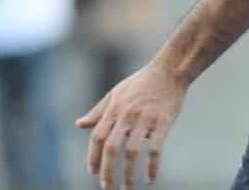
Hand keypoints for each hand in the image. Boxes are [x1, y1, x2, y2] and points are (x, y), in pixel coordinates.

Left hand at [77, 63, 187, 188]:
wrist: (170, 70)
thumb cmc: (142, 82)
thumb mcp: (116, 93)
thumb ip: (98, 111)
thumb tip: (79, 124)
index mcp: (114, 109)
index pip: (98, 137)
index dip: (93, 157)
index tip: (93, 173)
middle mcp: (127, 115)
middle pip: (111, 147)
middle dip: (108, 171)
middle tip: (107, 188)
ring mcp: (146, 119)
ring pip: (132, 152)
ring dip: (129, 174)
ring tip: (128, 188)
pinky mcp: (163, 122)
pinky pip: (155, 149)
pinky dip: (152, 166)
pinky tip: (151, 179)